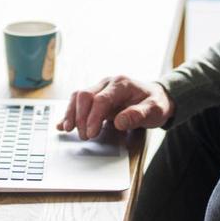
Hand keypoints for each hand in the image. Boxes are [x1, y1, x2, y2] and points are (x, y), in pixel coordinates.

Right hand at [57, 75, 174, 139]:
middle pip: (85, 95)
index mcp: (121, 84)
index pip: (101, 99)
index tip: (91, 133)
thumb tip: (119, 122)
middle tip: (85, 136)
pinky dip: (69, 113)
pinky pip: (78, 102)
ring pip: (78, 97)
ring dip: (72, 114)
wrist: (157, 97)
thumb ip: (138, 115)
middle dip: (81, 117)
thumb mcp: (155, 110)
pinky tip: (62, 125)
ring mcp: (100, 89)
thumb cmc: (156, 103)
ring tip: (70, 131)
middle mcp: (108, 83)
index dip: (93, 117)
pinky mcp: (96, 97)